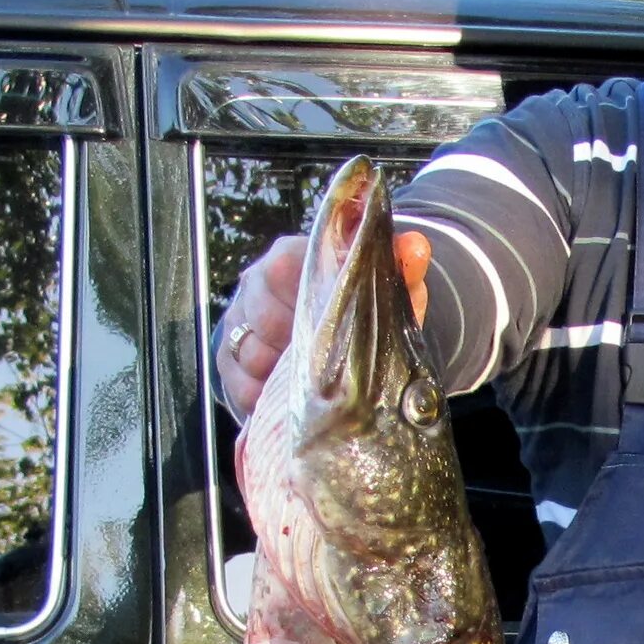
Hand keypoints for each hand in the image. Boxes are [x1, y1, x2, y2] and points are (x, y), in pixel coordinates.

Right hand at [213, 214, 432, 418]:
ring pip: (247, 350)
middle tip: (326, 361)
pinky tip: (287, 398)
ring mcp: (238, 320)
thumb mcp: (389, 294)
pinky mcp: (227, 358)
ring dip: (280, 372)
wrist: (340, 350)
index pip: (283, 266)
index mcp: (291, 257)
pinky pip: (236, 381)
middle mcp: (257, 283)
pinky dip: (262, 395)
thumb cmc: (362, 315)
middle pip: (261, 315)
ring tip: (310, 379)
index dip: (303, 300)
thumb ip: (403, 268)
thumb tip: (417, 246)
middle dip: (295, 344)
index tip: (329, 326)